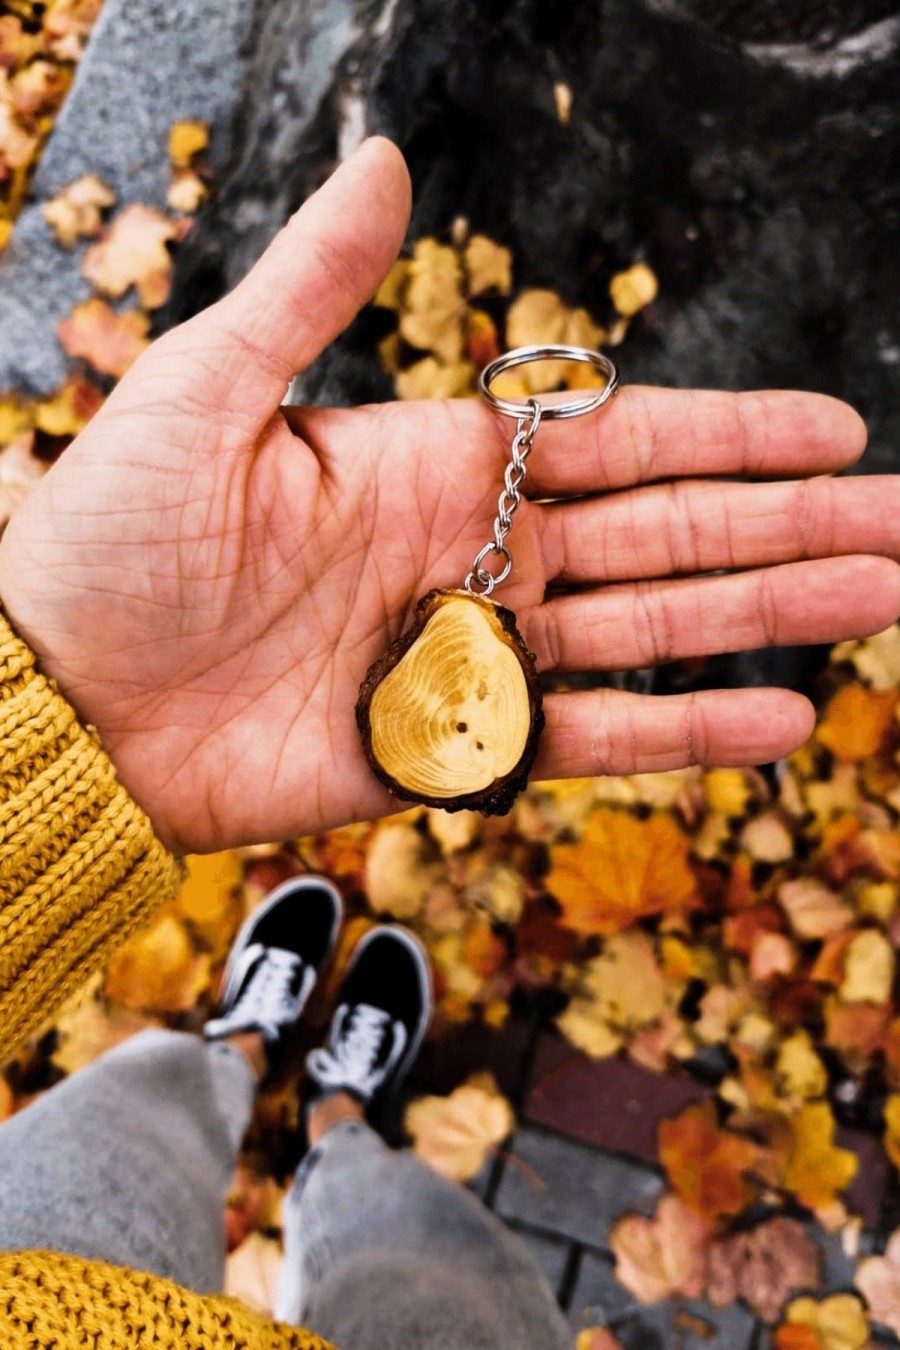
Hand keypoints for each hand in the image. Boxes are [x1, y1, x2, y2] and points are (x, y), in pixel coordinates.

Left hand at [0, 139, 896, 853]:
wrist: (61, 701)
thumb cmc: (109, 542)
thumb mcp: (205, 391)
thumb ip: (310, 292)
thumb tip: (385, 163)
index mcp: (431, 462)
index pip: (616, 441)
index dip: (730, 436)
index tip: (833, 434)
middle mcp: (471, 553)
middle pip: (665, 534)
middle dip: (788, 529)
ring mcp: (469, 654)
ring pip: (650, 631)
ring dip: (765, 618)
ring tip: (880, 607)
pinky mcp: (448, 748)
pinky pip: (586, 740)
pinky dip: (683, 733)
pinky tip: (777, 723)